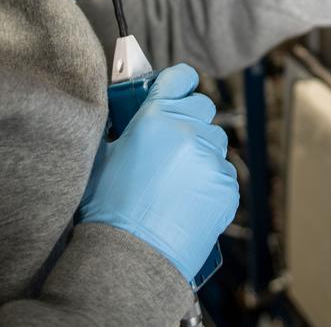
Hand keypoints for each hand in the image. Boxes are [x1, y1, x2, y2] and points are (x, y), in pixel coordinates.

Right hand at [78, 63, 238, 280]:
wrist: (131, 255)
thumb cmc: (109, 208)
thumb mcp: (103, 156)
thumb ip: (121, 127)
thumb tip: (124, 113)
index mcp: (156, 117)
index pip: (181, 77)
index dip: (179, 82)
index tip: (177, 88)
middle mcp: (189, 132)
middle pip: (203, 107)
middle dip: (190, 118)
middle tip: (171, 141)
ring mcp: (211, 160)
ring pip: (215, 142)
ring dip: (201, 151)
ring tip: (177, 178)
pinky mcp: (227, 188)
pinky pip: (223, 174)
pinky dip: (209, 181)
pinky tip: (187, 199)